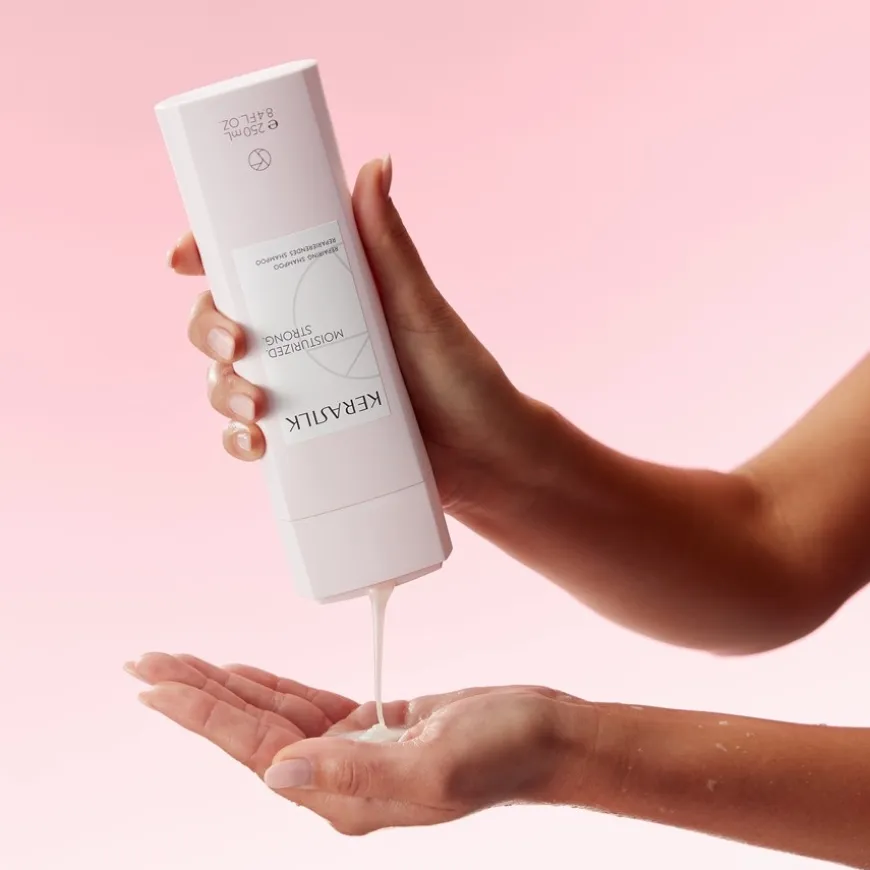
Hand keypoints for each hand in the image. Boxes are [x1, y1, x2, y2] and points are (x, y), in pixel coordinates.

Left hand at [126, 653, 596, 833]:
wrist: (548, 736)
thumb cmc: (504, 753)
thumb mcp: (435, 770)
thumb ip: (354, 776)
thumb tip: (276, 777)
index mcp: (346, 798)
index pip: (254, 752)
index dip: (202, 716)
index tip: (155, 686)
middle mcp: (340, 780)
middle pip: (250, 732)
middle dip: (197, 695)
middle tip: (147, 664)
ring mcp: (355, 753)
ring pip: (273, 715)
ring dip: (227, 687)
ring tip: (181, 662)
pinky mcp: (373, 727)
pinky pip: (307, 705)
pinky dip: (272, 686)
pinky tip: (244, 673)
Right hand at [170, 156, 549, 516]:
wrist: (485, 457)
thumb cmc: (461, 376)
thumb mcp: (421, 309)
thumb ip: (390, 246)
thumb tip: (376, 163)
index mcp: (325, 295)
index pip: (251, 266)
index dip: (205, 254)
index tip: (184, 256)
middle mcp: (305, 339)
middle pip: (223, 321)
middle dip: (206, 328)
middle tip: (233, 342)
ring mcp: (301, 391)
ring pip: (226, 380)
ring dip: (220, 390)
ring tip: (256, 406)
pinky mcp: (305, 440)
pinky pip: (249, 437)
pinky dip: (239, 441)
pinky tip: (257, 445)